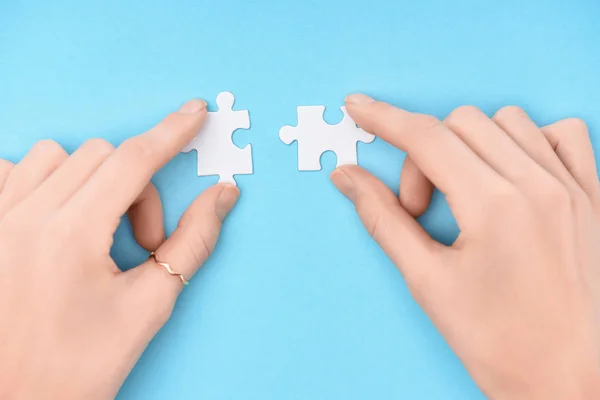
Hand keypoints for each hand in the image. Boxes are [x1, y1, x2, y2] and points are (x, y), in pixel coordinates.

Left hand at [0, 100, 239, 398]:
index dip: (171, 132)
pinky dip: (45, 179)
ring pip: (57, 156)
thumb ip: (193, 242)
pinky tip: (56, 216)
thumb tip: (222, 197)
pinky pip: (14, 169)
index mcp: (70, 237)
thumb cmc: (77, 367)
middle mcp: (24, 217)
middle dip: (136, 192)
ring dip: (92, 181)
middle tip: (142, 243)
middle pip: (102, 157)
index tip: (194, 113)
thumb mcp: (149, 306)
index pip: (133, 161)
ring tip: (96, 232)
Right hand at [331, 95, 599, 398]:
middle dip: (425, 158)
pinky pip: (562, 134)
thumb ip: (383, 219)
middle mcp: (539, 186)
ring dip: (470, 146)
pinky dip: (527, 141)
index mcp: (495, 207)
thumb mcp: (428, 282)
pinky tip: (510, 175)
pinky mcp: (594, 197)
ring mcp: (573, 188)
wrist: (570, 379)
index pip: (426, 138)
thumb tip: (348, 179)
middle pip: (460, 124)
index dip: (384, 119)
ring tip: (465, 195)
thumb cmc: (501, 343)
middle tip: (420, 208)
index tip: (359, 108)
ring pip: (507, 121)